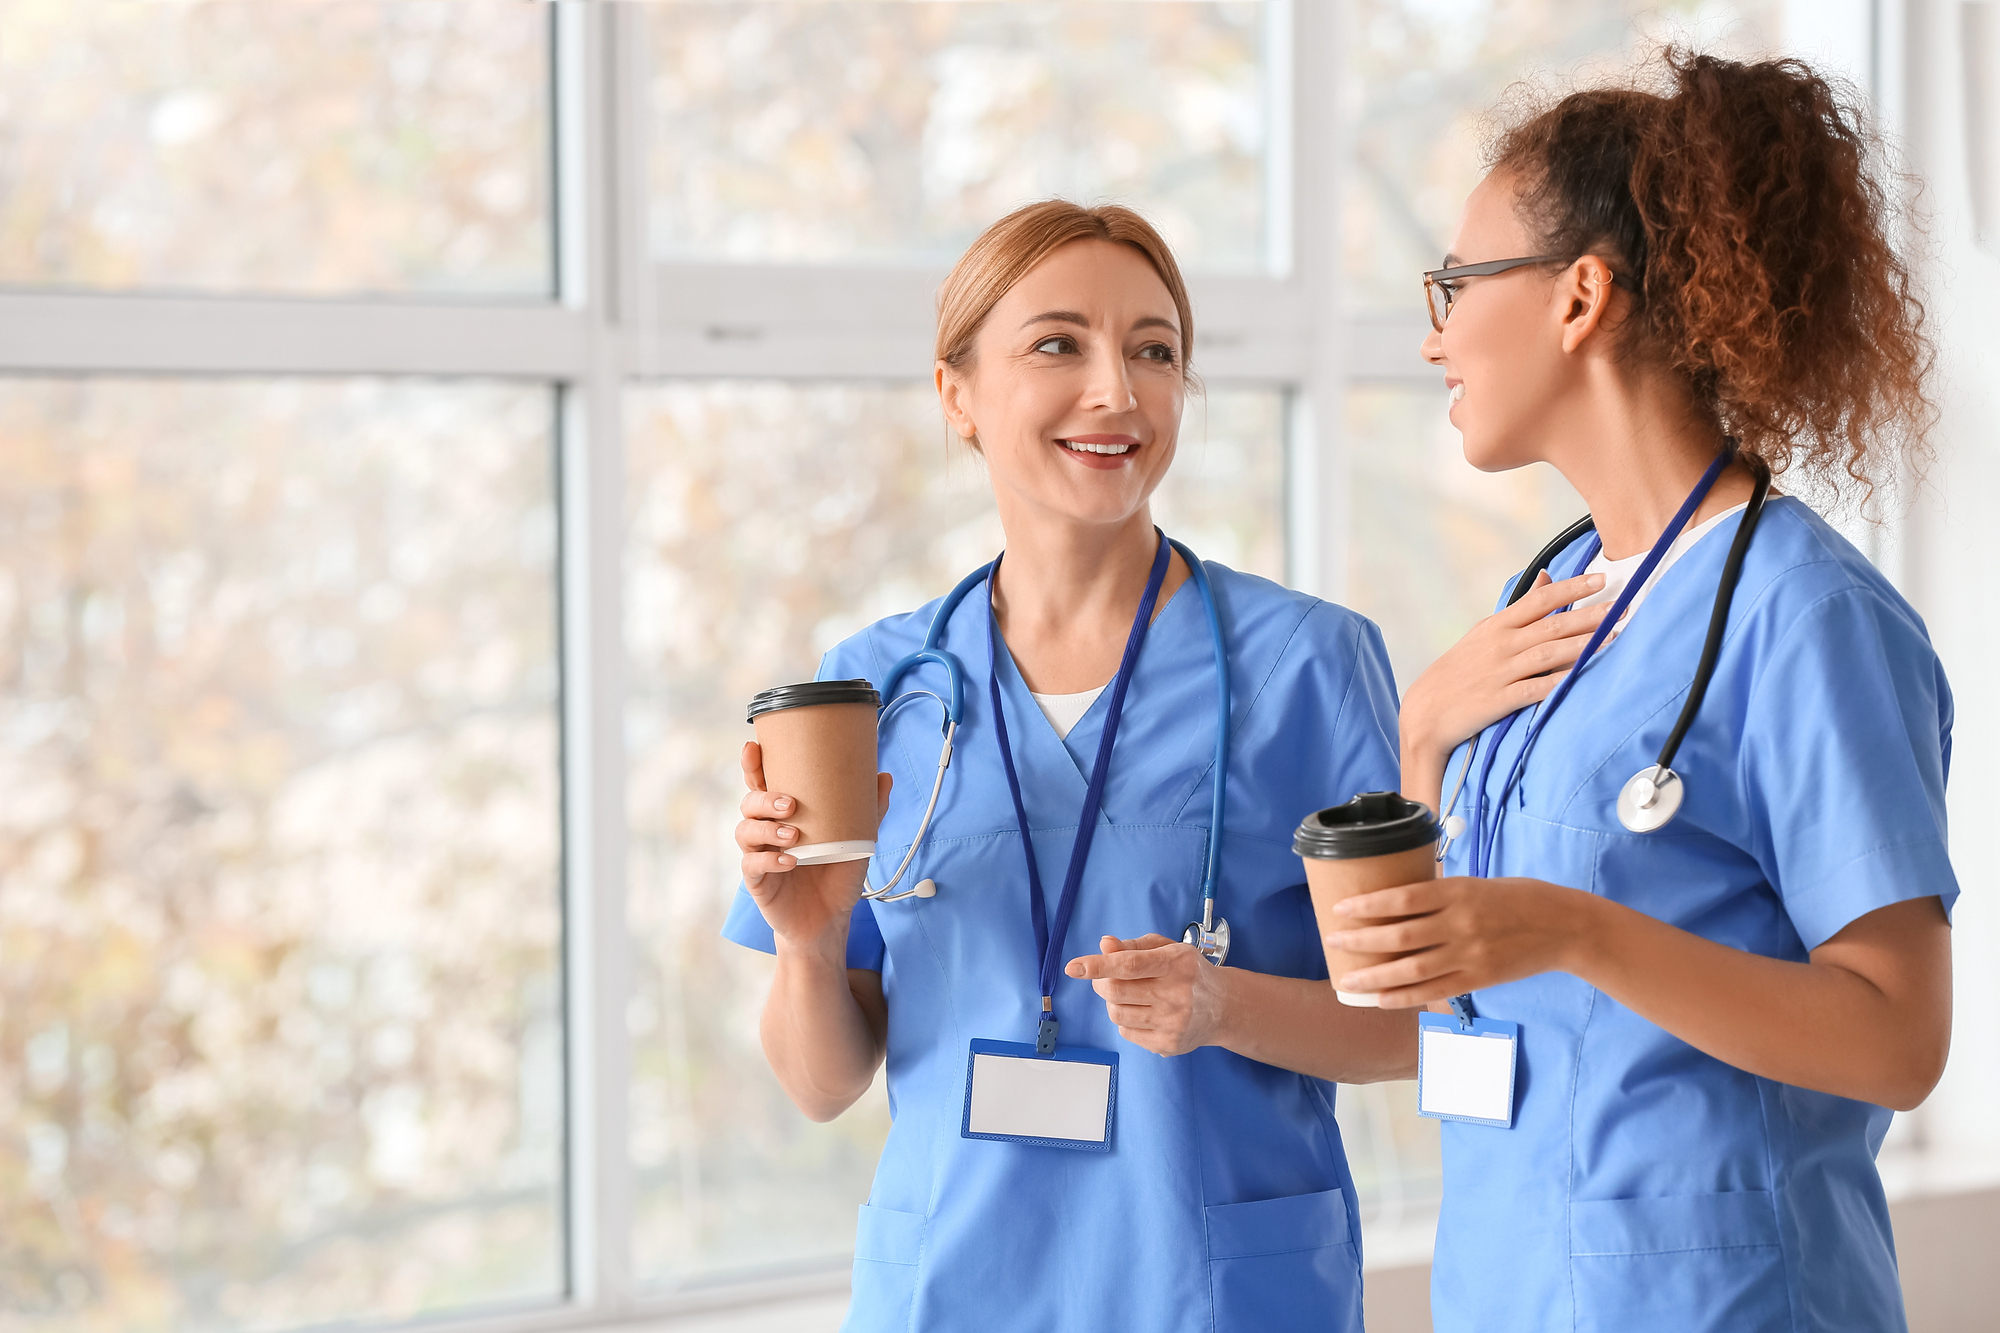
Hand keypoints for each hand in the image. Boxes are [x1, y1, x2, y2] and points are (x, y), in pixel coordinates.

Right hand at [735, 741, 891, 956]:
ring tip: (793, 835)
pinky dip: (769, 860)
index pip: (762, 783)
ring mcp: (759, 855)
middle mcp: (766, 830)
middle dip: (764, 799)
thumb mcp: (858, 839)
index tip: (754, 748)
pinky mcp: (758, 881)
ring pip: (745, 831)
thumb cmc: (838, 874)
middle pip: (749, 803)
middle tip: (791, 804)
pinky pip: (752, 864)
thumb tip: (883, 776)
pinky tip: (788, 861)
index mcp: (784, 815)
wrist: (830, 919)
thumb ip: (870, 809)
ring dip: (766, 829)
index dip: (753, 765)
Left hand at [1065, 933, 1228, 1055]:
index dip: (1099, 965)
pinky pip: (1126, 1032)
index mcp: (1176, 963)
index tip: (1075, 967)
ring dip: (1113, 1002)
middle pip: (1116, 991)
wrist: (1223, 1008)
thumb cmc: (1189, 973)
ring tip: (1129, 995)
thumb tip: (1104, 945)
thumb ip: (1133, 946)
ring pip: (1117, 1013)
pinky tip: (1142, 1012)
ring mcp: (1173, 1023)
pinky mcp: (1169, 1044)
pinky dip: (1125, 1020)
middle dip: (1101, 982)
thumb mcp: (1167, 949)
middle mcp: (1177, 994)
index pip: (1130, 964)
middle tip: (1105, 978)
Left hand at [1323, 876, 1597, 1007]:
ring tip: (1348, 979)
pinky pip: (1435, 990)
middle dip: (1361, 941)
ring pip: (1412, 969)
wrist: (1563, 926)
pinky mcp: (1478, 978)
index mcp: (1458, 892)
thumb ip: (1440, 894)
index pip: (1403, 897)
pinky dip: (1404, 997)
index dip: (1368, 905)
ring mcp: (1469, 954)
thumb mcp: (1477, 884)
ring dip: (1375, 976)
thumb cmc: (1518, 898)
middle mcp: (1460, 923)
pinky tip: (1381, 999)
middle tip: (1333, 942)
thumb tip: (1398, 901)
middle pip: (1400, 935)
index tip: (1340, 909)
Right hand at [1400, 570, 1611, 769]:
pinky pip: (1537, 688)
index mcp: (1496, 626)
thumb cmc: (1458, 671)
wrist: (1425, 711)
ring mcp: (1500, 672)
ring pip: (1549, 654)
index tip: (1602, 579)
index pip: (1539, 599)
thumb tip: (1546, 577)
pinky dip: (1560, 681)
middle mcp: (1500, 645)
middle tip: (1622, 606)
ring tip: (1614, 636)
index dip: (1572, 588)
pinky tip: (1583, 675)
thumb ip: (1519, 609)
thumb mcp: (1484, 633)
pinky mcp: (1500, 700)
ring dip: (1584, 644)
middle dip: (1590, 615)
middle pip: (1552, 625)